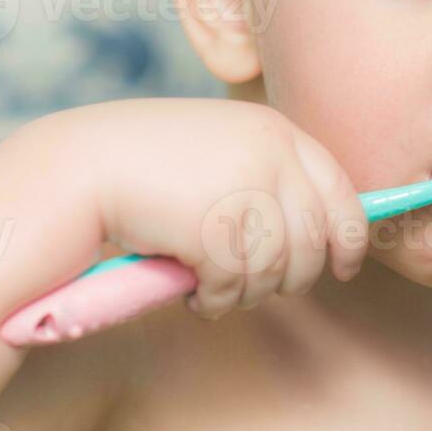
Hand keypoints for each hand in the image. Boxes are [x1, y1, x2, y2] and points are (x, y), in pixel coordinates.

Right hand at [66, 97, 367, 319]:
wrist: (81, 169)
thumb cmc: (146, 166)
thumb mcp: (220, 150)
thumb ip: (268, 176)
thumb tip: (321, 237)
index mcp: (275, 129)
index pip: (341, 191)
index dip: (350, 237)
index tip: (344, 265)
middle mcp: (270, 154)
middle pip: (314, 243)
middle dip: (290, 278)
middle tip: (253, 286)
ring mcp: (245, 189)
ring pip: (278, 272)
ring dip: (247, 293)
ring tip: (213, 285)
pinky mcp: (216, 227)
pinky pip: (236, 287)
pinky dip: (216, 301)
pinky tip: (192, 291)